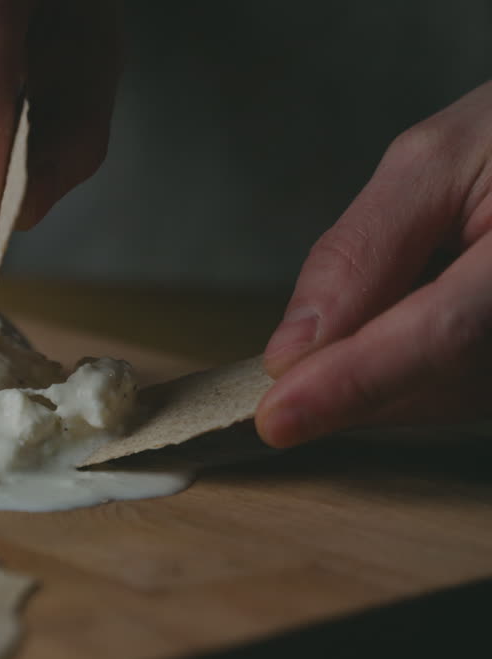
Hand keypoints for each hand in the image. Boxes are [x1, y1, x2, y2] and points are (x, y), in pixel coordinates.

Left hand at [257, 79, 491, 447]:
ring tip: (401, 288)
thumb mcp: (436, 159)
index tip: (277, 418)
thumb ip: (361, 249)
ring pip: (445, 400)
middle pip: (436, 383)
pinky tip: (409, 316)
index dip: (352, 381)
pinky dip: (409, 369)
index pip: (441, 334)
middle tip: (297, 355)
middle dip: (350, 375)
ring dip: (380, 374)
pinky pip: (462, 391)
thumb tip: (293, 349)